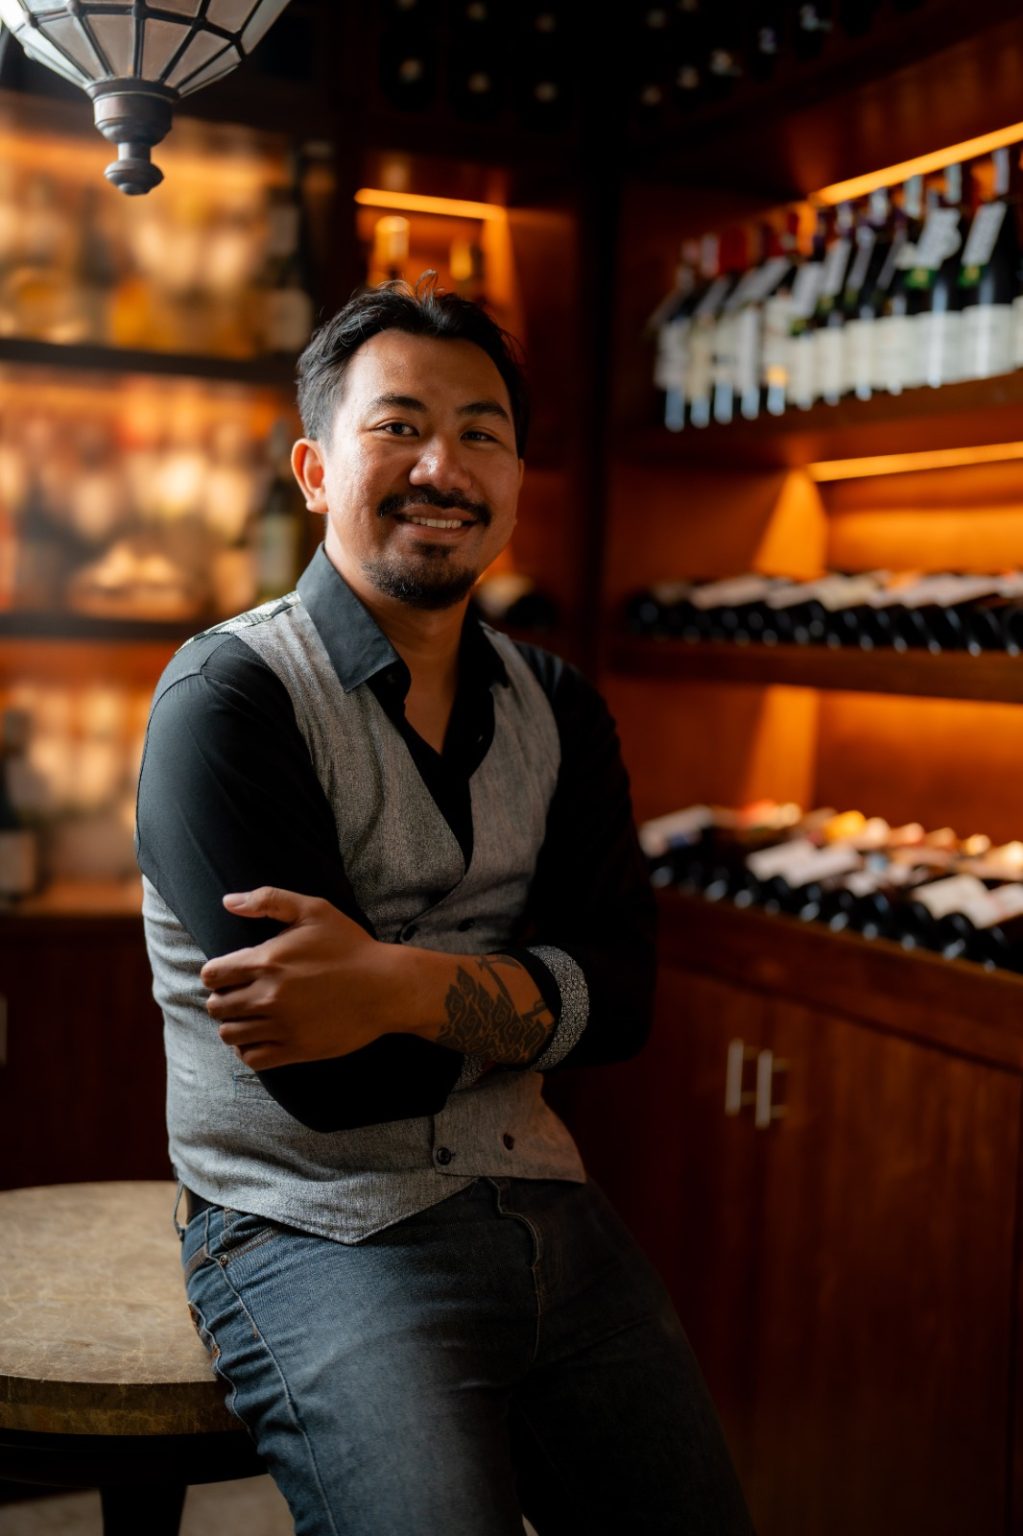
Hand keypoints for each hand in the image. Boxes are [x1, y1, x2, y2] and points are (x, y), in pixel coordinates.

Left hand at [200, 887, 399, 1069]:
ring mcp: (281, 1026)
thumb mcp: (314, 910)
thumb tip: (228, 902)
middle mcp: (268, 996)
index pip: (212, 976)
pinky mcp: (296, 1049)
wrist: (386, 986)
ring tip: (248, 1017)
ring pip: (230, 1035)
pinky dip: (247, 1050)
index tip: (230, 974)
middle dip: (223, 1000)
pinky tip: (259, 1037)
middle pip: (216, 1007)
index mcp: (267, 961)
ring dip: (233, 1025)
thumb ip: (268, 900)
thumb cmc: (350, 945)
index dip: (216, 974)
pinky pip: (252, 1058)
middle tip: (239, 995)